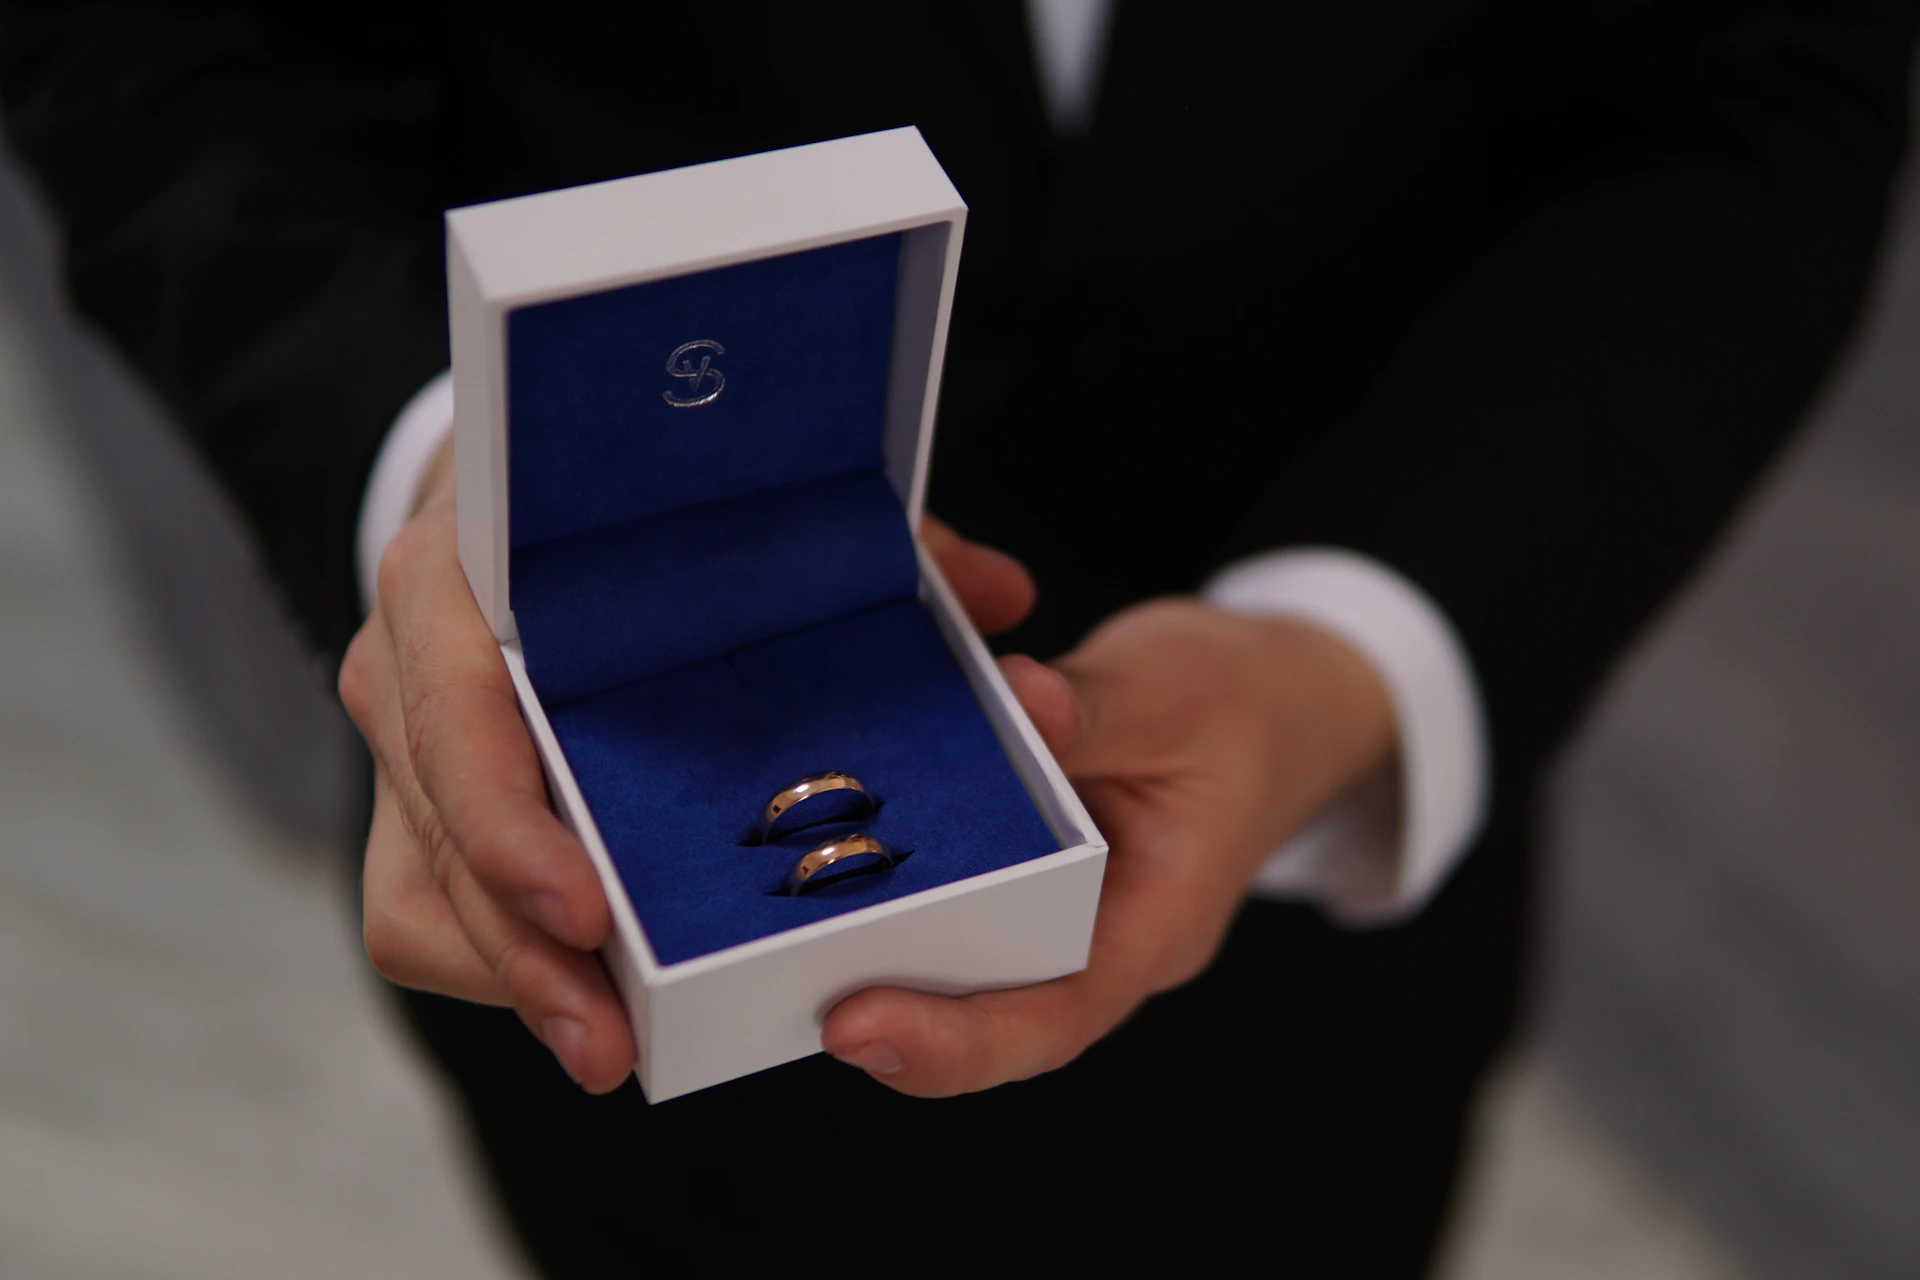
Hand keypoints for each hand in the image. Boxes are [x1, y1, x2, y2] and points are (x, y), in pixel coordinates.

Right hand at [338, 436, 1037, 1091]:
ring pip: (422, 898)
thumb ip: (860, 545)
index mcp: (469, 572)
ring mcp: (406, 746)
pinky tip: (589, 1007)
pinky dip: (503, 971)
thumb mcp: (730, 501)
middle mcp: (412, 662)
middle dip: (520, 949)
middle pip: (437, 830)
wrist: (521, 511)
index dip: (506, 817)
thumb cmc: (632, 507)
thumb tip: (1004, 598)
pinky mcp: (417, 812)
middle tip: (610, 1040)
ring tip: (608, 1046)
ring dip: (512, 982)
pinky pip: (429, 916)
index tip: (589, 910)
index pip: (455, 702)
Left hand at [820, 596, 1395, 1095]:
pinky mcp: (1017, 871)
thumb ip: (1094, 707)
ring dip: (867, 941)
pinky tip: (812, 847)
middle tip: (771, 977)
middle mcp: (1095, 938)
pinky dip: (886, 876)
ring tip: (767, 925)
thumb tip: (1017, 699)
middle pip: (983, 1006)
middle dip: (883, 1002)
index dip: (952, 1038)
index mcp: (1154, 924)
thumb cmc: (1243, 706)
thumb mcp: (1179, 692)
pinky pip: (943, 893)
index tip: (855, 1025)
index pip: (1053, 1015)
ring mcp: (1052, 911)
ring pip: (952, 957)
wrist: (1278, 699)